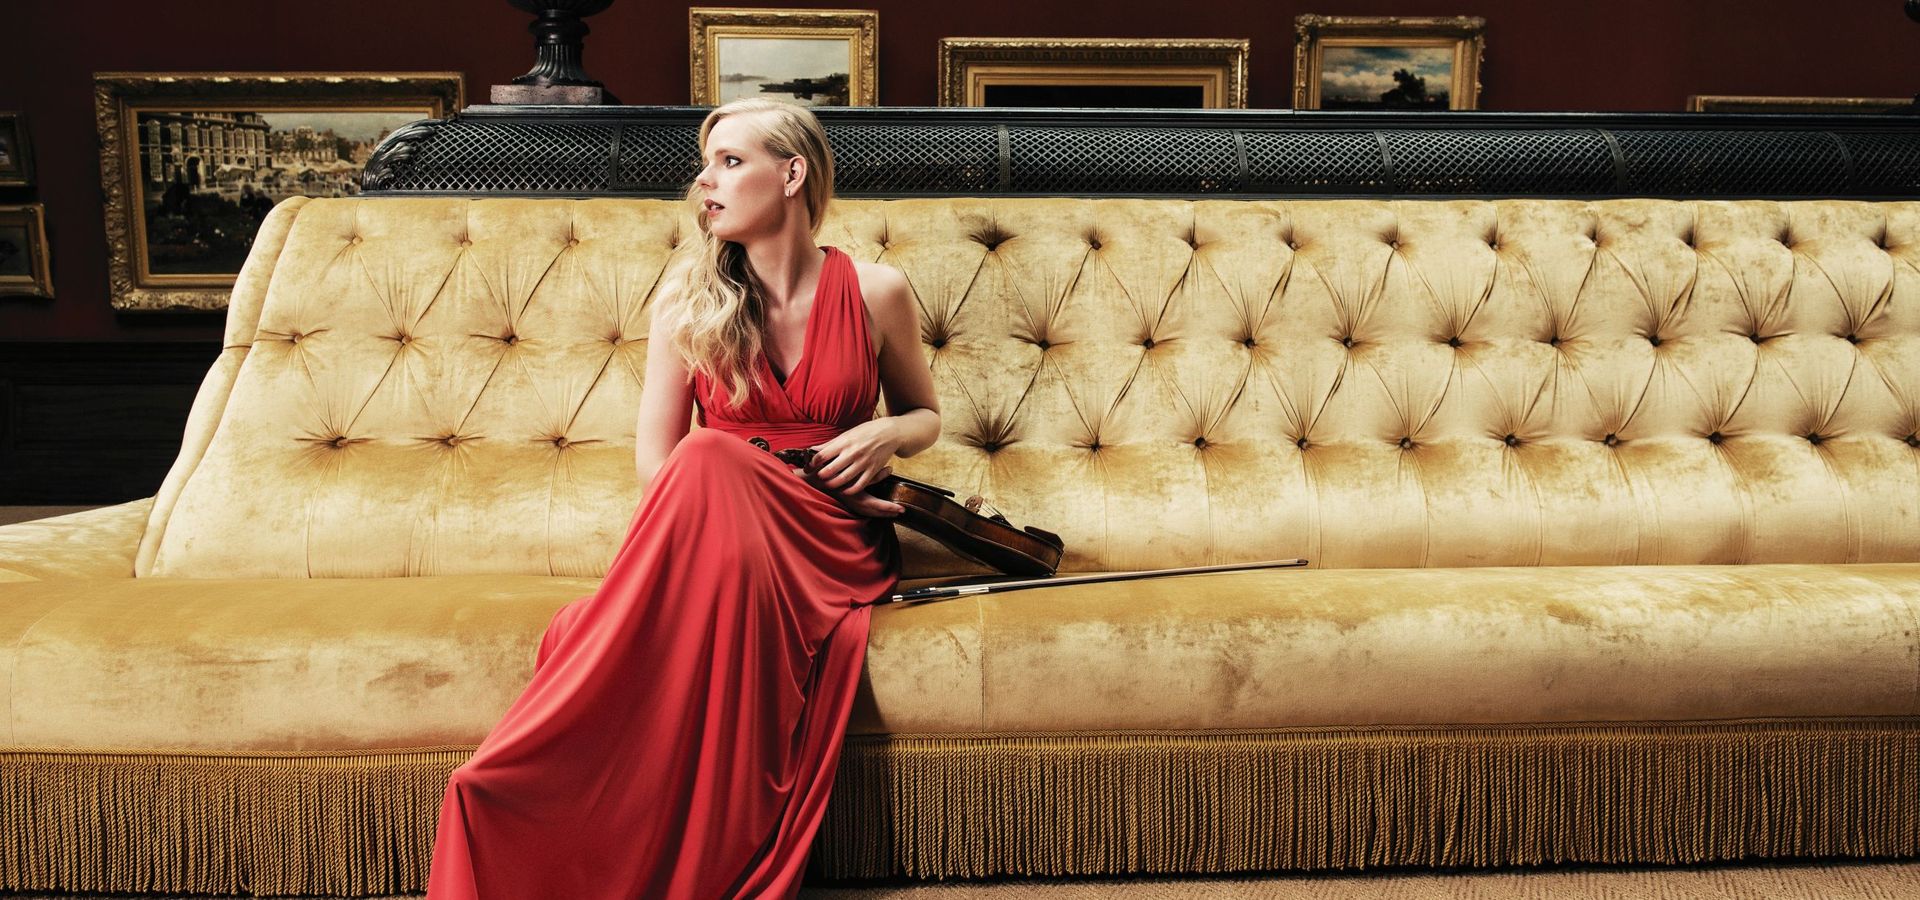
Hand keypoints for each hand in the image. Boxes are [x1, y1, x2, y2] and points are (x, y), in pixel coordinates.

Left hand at [790, 419, 906, 517]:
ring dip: (833, 484)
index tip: (809, 467)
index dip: (812, 463)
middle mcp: (853, 453)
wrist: (890, 433)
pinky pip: (859, 485)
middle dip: (821, 476)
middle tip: (817, 477)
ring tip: (828, 484)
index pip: (822, 455)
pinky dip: (850, 490)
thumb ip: (830, 444)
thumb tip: (813, 449)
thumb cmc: (866, 432)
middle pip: (831, 469)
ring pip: (843, 479)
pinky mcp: (873, 470)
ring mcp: (863, 462)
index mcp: (845, 442)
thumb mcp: (848, 434)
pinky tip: (845, 490)